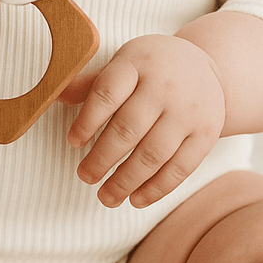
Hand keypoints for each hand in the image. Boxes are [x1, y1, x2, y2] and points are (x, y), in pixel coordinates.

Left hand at [62, 34, 225, 208]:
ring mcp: (189, 111)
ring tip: (106, 196)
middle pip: (128, 128)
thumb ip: (92, 83)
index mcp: (137, 62)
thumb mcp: (124, 63)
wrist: (205, 65)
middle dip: (102, 158)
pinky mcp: (206, 133)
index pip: (107, 93)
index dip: (87, 121)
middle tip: (84, 176)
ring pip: (153, 153)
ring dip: (126, 180)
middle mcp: (165, 85)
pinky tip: (136, 199)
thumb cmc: (152, 67)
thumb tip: (55, 95)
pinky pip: (180, 168)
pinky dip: (156, 188)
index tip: (73, 143)